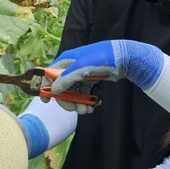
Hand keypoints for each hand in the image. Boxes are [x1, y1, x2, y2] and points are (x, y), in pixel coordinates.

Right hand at [45, 40, 164, 112]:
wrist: (123, 58)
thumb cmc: (99, 59)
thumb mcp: (81, 68)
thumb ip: (66, 79)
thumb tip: (53, 91)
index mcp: (66, 61)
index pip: (50, 75)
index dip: (46, 87)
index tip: (46, 101)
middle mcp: (71, 68)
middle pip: (62, 87)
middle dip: (67, 100)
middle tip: (74, 109)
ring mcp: (81, 74)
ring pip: (74, 92)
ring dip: (78, 103)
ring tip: (87, 110)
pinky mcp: (91, 80)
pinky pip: (84, 93)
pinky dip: (86, 100)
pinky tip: (92, 106)